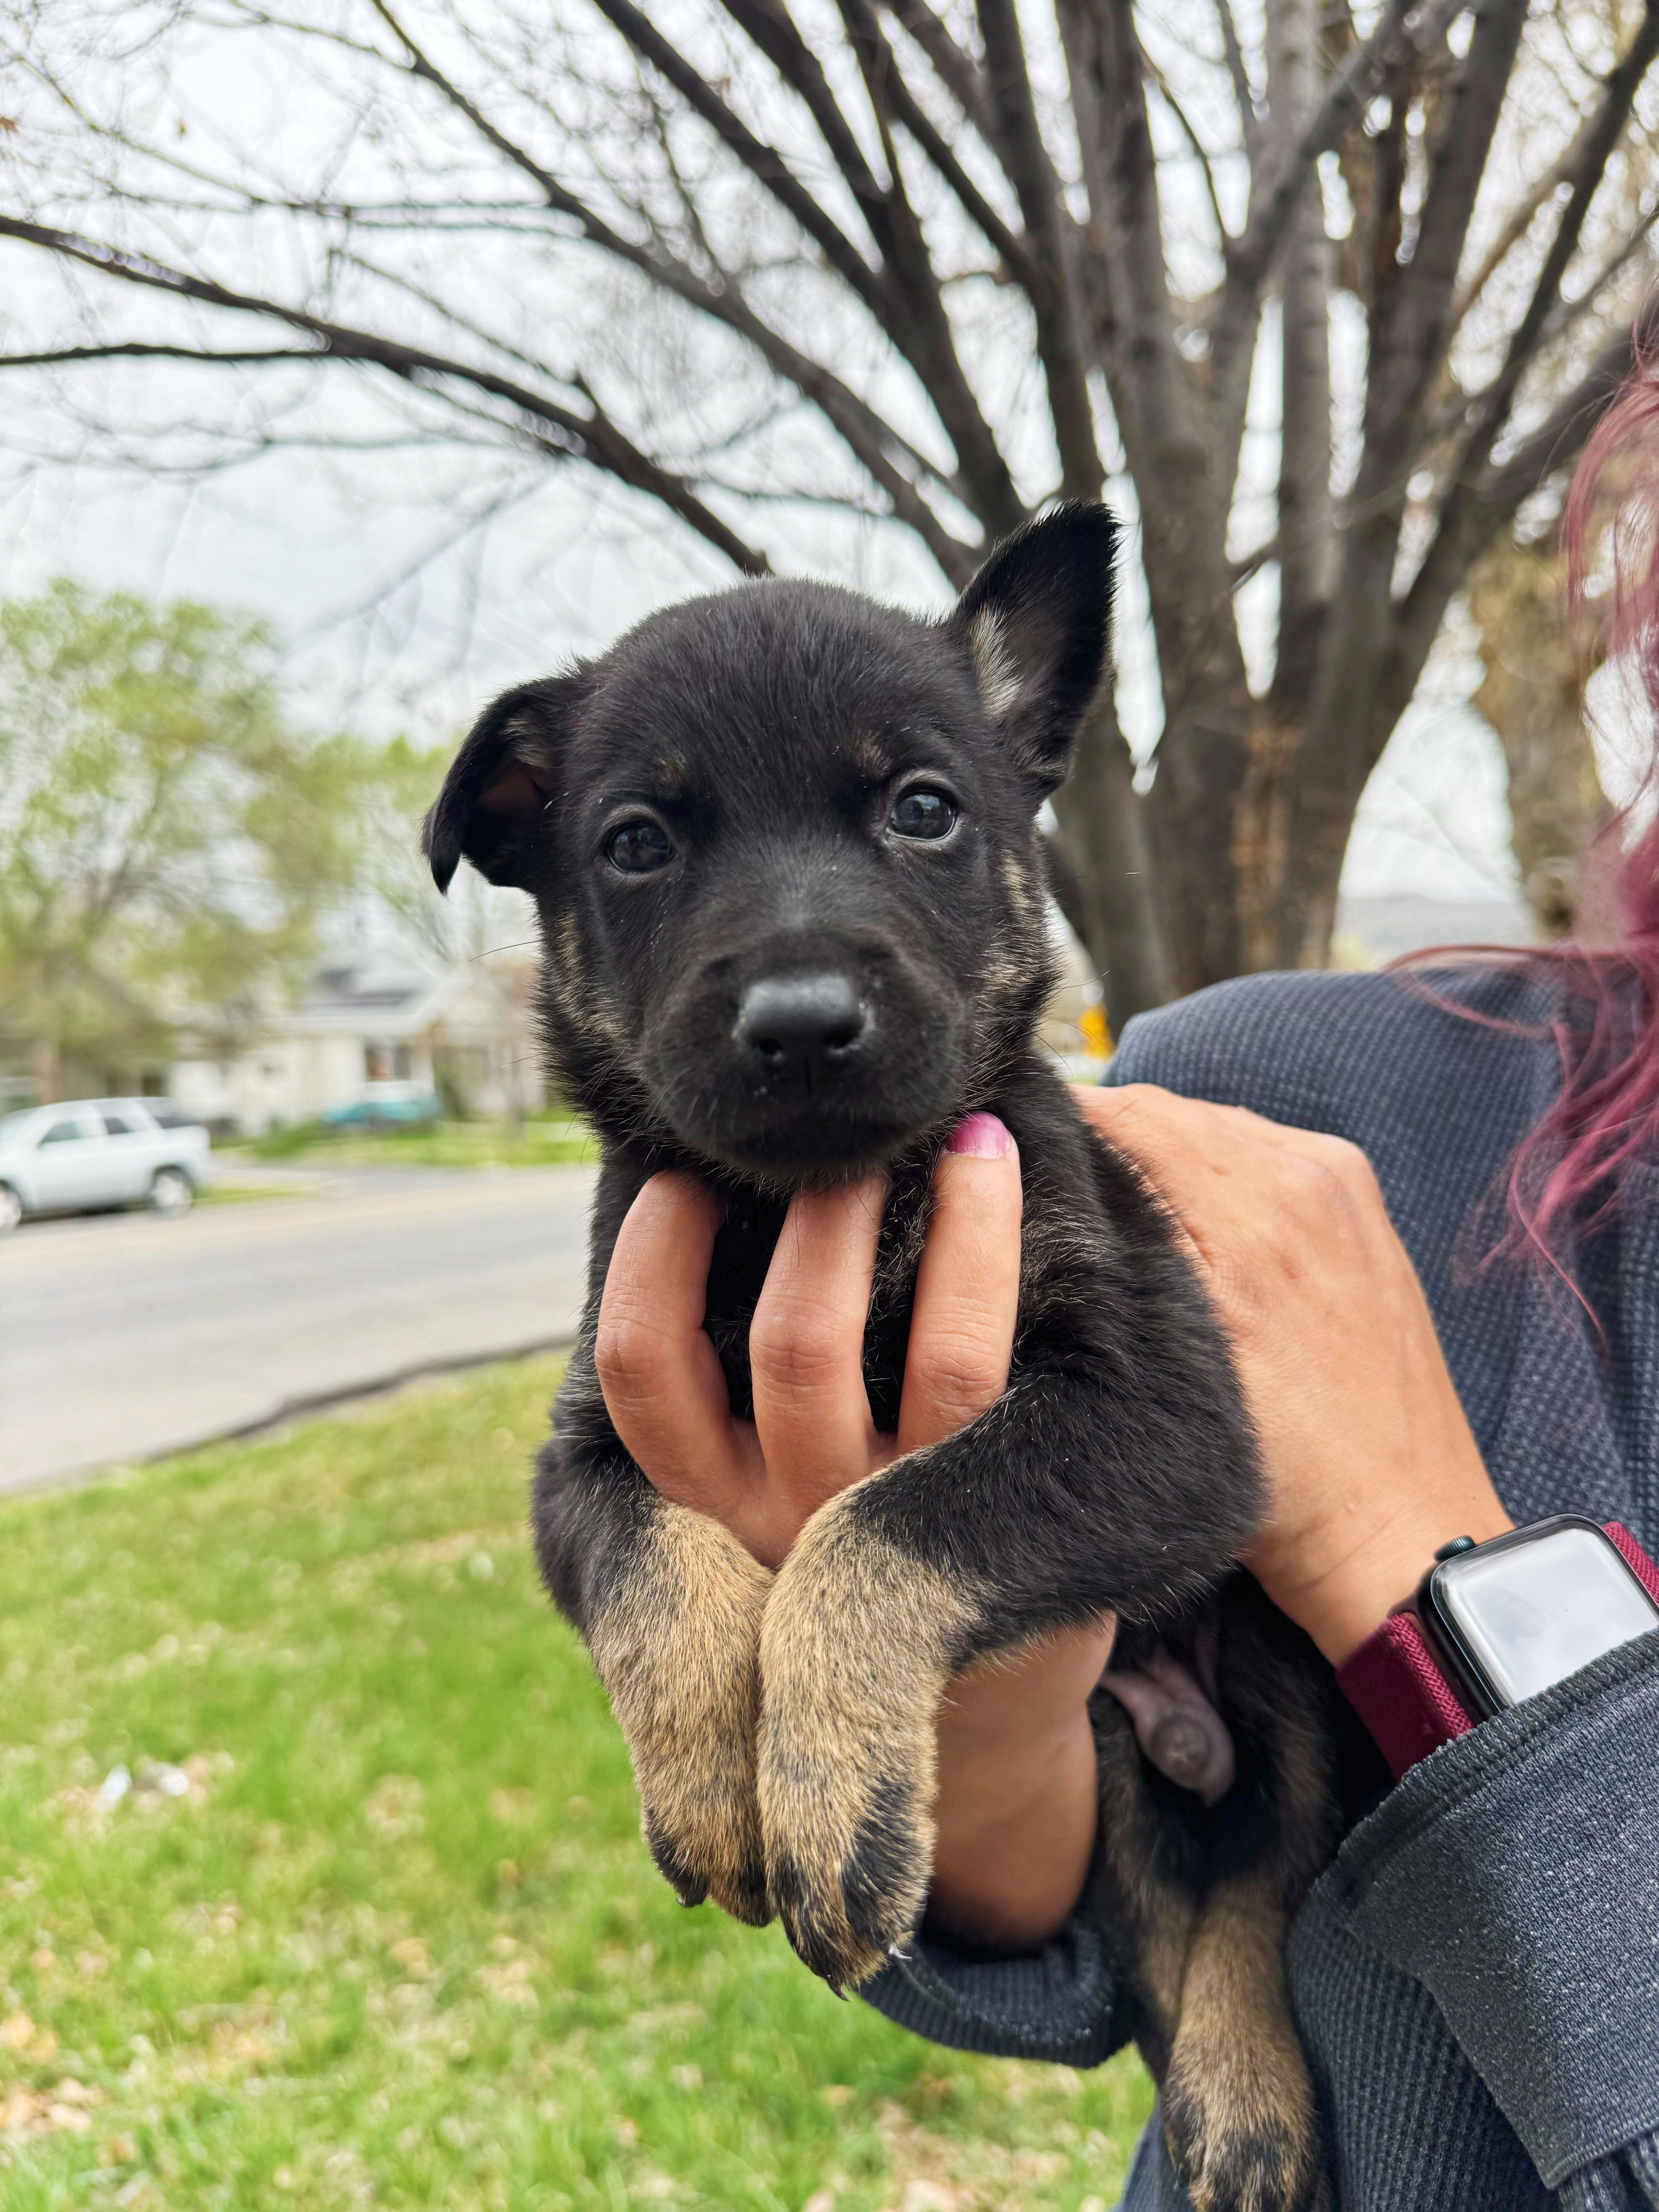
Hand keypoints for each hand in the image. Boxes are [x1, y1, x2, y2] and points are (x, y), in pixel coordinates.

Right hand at [596, 1115, 1113, 1948]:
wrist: (973, 1711)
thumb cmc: (854, 1543)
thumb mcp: (760, 1485)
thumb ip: (724, 1381)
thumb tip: (699, 1184)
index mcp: (704, 1502)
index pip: (643, 1368)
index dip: (651, 1255)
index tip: (685, 1171)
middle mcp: (784, 1522)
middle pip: (785, 1344)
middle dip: (815, 1212)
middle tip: (846, 1133)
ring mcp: (883, 1523)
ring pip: (883, 1348)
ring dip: (910, 1215)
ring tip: (949, 1127)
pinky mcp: (973, 1512)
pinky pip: (966, 1360)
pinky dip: (981, 1248)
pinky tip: (993, 1169)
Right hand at [1080, 1084, 1511, 1663]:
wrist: (1399, 1529)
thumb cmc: (1283, 1476)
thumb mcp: (1173, 1372)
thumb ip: (1119, 1261)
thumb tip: (1048, 1181)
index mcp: (1255, 1209)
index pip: (1125, 1113)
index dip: (1060, 1125)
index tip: (1010, 1150)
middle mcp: (1307, 1173)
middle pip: (1168, 1111)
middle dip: (1105, 1137)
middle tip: (1049, 1184)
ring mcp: (1342, 1183)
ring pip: (1212, 1126)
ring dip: (1159, 1150)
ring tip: (1113, 1204)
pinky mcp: (1360, 1204)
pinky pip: (1261, 1151)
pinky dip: (1213, 1169)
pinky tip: (1187, 1219)